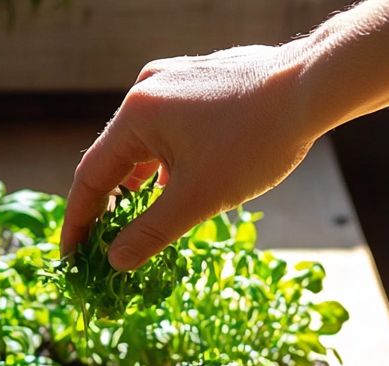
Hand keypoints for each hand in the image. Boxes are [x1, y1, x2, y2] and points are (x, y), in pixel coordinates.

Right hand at [61, 43, 314, 270]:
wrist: (317, 86)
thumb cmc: (257, 140)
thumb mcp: (198, 198)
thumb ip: (150, 233)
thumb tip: (116, 261)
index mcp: (136, 115)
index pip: (90, 177)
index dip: (78, 222)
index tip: (72, 256)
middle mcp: (146, 91)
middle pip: (114, 160)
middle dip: (108, 206)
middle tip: (102, 246)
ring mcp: (173, 81)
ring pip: (142, 146)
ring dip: (139, 186)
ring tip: (142, 222)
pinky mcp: (198, 82)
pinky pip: (166, 131)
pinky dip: (164, 163)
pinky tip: (180, 185)